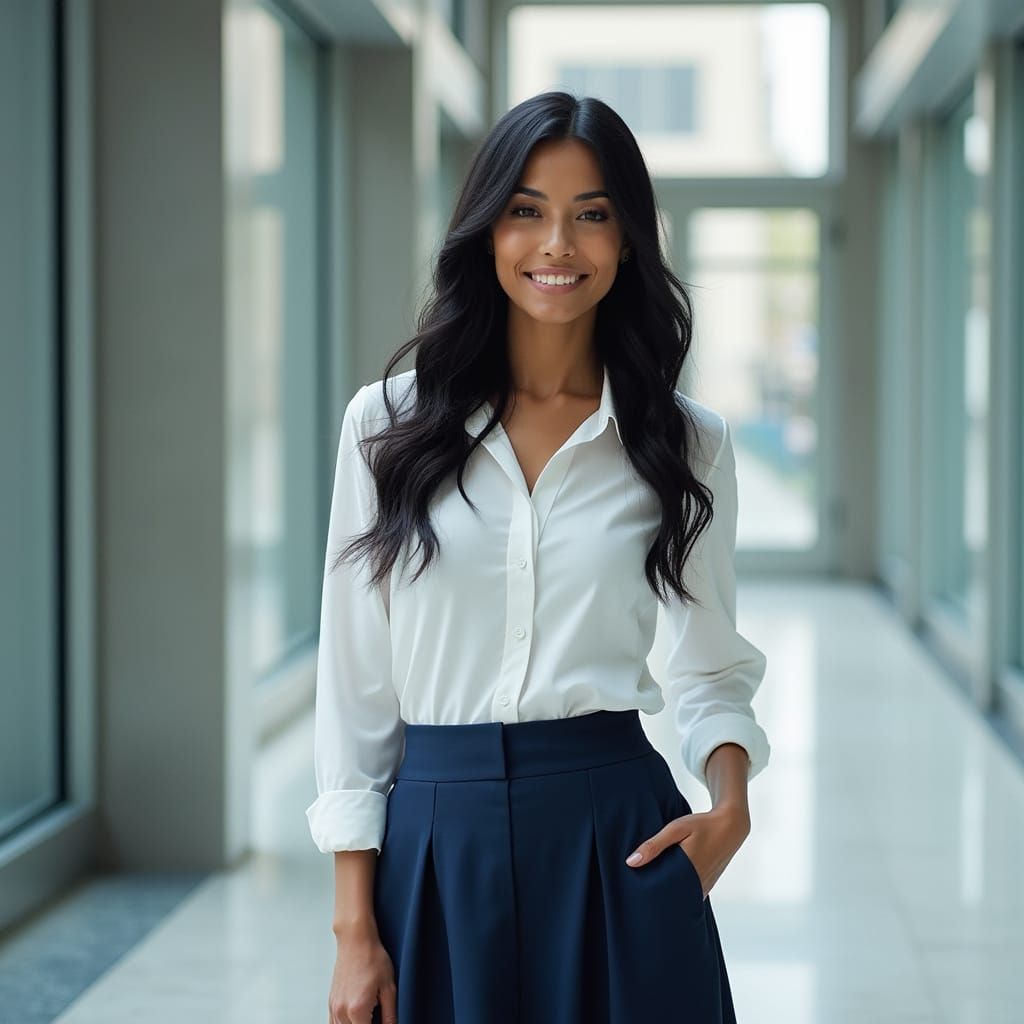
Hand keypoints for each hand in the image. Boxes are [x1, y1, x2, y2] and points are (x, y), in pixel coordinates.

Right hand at [329, 930, 397, 1023]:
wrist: (356, 939)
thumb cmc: (372, 957)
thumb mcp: (389, 986)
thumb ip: (390, 1014)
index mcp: (358, 1010)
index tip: (382, 1022)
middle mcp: (342, 1011)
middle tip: (377, 1015)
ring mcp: (334, 1007)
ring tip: (368, 1015)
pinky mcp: (331, 1002)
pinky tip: (356, 1017)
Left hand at [624, 803, 750, 897]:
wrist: (730, 826)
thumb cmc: (702, 825)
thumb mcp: (676, 829)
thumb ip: (654, 845)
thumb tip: (631, 862)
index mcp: (688, 871)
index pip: (662, 893)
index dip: (648, 895)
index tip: (634, 893)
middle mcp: (698, 884)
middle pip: (671, 899)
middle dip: (656, 897)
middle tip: (639, 894)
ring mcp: (705, 887)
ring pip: (681, 899)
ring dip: (669, 895)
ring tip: (650, 891)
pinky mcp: (708, 886)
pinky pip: (690, 895)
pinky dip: (680, 892)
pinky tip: (669, 884)